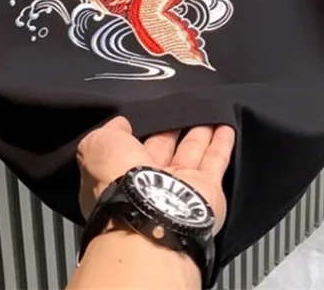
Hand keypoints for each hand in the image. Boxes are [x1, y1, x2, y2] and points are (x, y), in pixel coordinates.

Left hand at [76, 117, 235, 233]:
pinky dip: (223, 143)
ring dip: (201, 132)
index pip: (131, 149)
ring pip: (193, 151)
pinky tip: (227, 125)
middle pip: (164, 149)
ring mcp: (180, 188)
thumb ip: (108, 132)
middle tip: (180, 108)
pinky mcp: (207, 191)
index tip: (147, 114)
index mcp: (121, 176)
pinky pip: (216, 161)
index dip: (139, 130)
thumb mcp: (97, 146)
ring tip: (207, 110)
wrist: (149, 215)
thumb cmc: (115, 180)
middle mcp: (150, 184)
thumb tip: (120, 124)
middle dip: (171, 130)